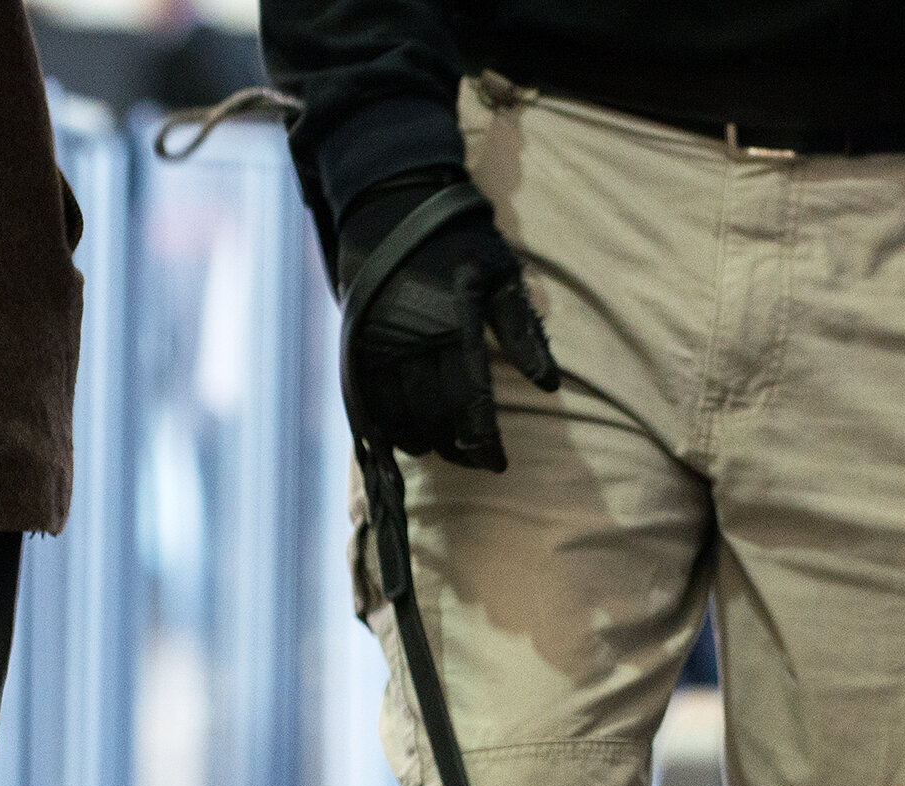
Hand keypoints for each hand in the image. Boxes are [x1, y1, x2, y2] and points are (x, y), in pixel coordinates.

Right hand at [337, 168, 559, 471]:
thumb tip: (550, 385)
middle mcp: (411, 337)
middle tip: (473, 461)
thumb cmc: (458, 239)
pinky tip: (403, 437)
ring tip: (441, 450)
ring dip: (421, 441)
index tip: (498, 464)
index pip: (471, 401)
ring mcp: (377, 342)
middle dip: (456, 448)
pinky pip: (367, 401)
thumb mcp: (500, 274)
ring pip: (398, 415)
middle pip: (434, 416)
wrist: (391, 203)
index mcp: (453, 322)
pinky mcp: (354, 343)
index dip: (484, 441)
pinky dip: (385, 427)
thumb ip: (522, 332)